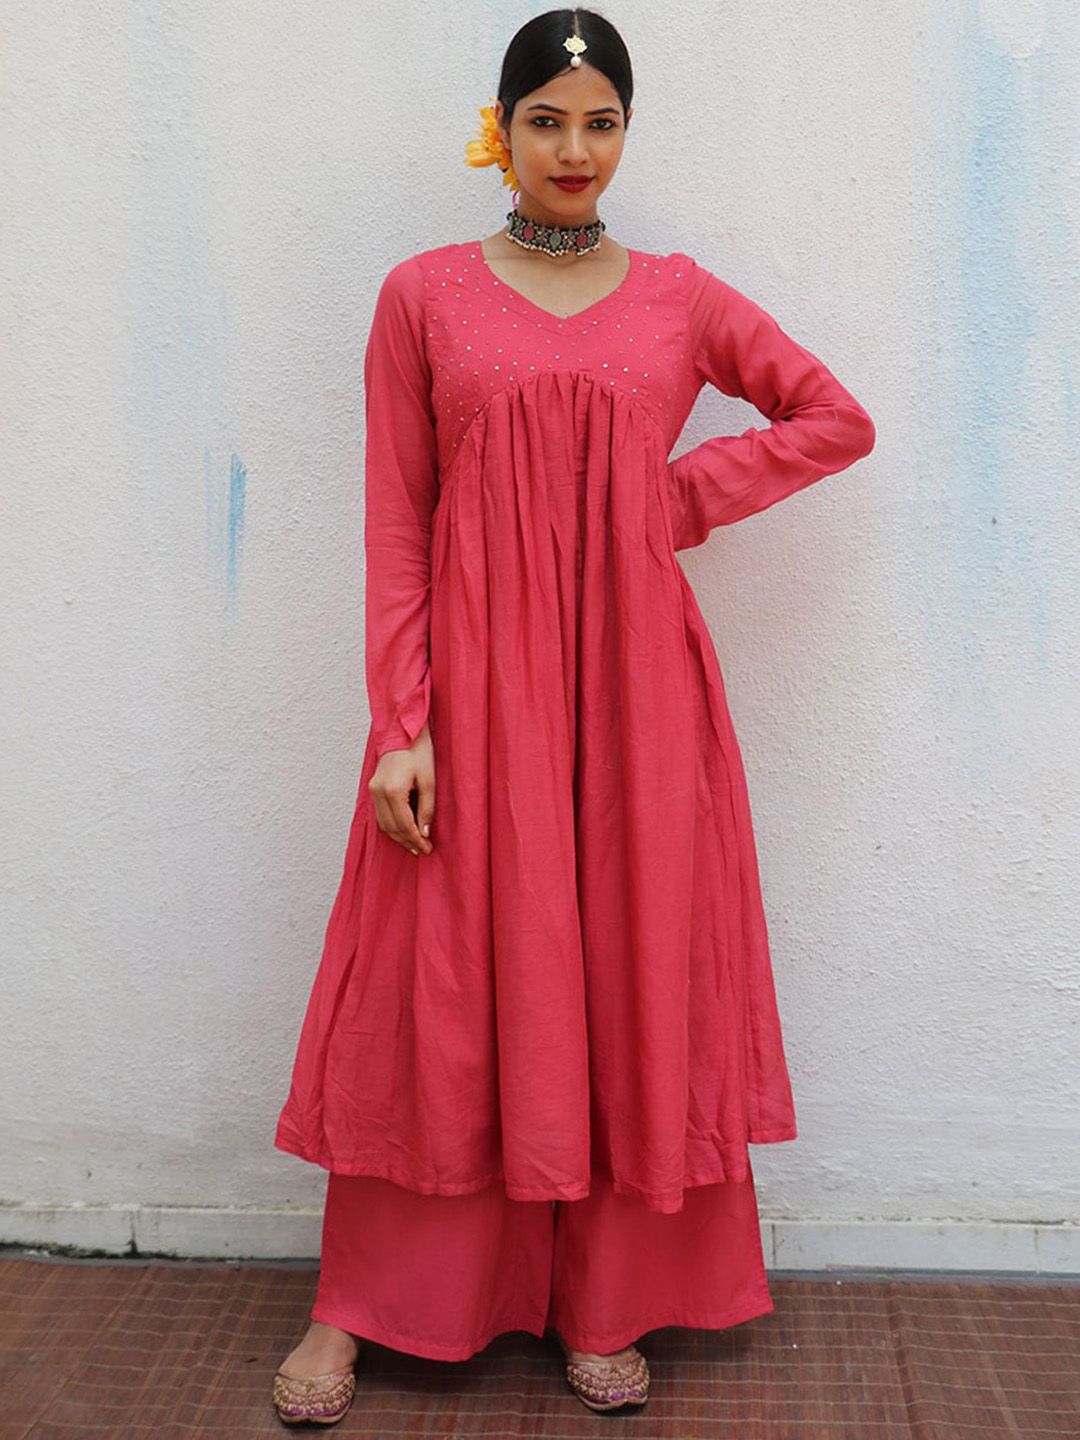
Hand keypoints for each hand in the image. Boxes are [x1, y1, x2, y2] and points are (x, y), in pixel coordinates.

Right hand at [367, 722, 434, 855]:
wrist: (403, 731)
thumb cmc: (419, 751)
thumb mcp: (429, 780)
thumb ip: (427, 808)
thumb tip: (424, 832)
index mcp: (393, 790)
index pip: (404, 825)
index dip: (416, 840)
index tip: (427, 849)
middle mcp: (378, 792)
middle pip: (391, 827)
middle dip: (406, 841)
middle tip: (422, 850)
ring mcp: (373, 789)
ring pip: (383, 823)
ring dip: (398, 836)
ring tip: (413, 844)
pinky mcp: (373, 787)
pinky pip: (380, 813)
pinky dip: (391, 825)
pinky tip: (403, 829)